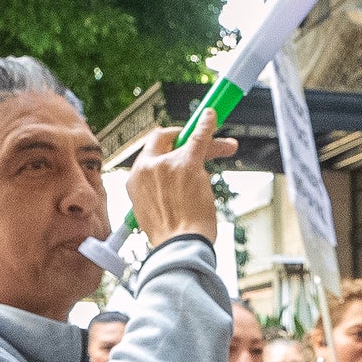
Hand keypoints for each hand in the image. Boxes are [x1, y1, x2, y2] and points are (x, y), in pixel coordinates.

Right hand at [125, 122, 239, 246]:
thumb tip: (174, 187)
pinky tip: (212, 116)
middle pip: (164, 142)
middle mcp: (145, 169)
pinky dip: (206, 125)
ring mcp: (166, 165)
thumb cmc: (171, 236)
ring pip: (187, 143)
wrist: (179, 246)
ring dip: (208, 143)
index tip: (176, 150)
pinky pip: (197, 137)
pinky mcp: (187, 163)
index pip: (148, 154)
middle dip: (181, 139)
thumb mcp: (154, 212)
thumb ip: (159, 193)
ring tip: (227, 147)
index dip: (165, 149)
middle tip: (199, 144)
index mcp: (134, 181)